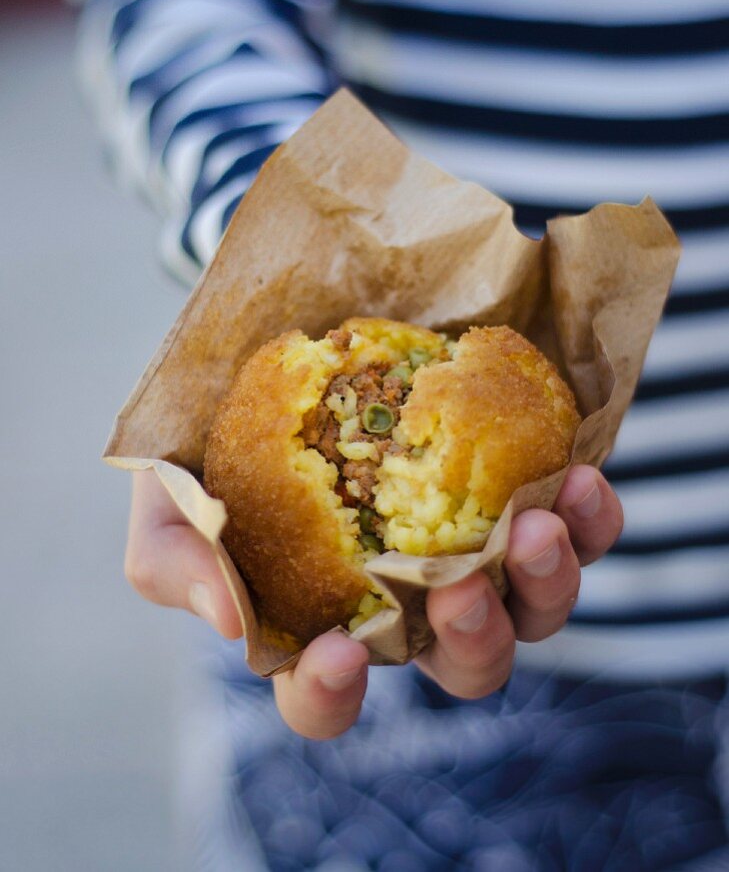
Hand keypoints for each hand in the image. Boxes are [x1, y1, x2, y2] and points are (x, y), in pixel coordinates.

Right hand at [125, 465, 622, 738]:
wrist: (289, 340)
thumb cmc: (220, 432)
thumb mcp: (168, 491)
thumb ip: (178, 557)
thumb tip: (228, 623)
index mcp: (323, 623)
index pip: (324, 695)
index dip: (331, 693)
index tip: (338, 655)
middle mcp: (411, 604)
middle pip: (460, 663)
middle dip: (473, 639)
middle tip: (462, 586)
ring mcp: (475, 551)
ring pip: (533, 609)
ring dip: (546, 582)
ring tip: (538, 526)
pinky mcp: (521, 494)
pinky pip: (577, 528)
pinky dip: (588, 517)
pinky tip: (576, 480)